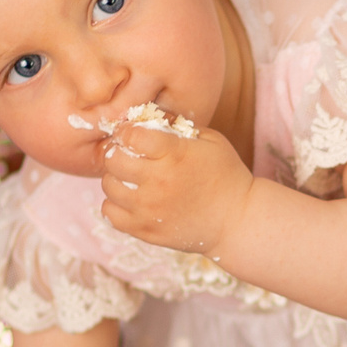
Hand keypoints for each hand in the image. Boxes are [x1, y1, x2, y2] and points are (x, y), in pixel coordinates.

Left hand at [99, 125, 253, 254]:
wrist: (237, 221)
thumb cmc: (226, 175)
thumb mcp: (210, 140)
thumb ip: (177, 126)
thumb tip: (146, 116)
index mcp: (175, 155)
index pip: (130, 135)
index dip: (126, 130)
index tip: (132, 133)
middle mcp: (158, 181)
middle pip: (113, 159)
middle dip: (118, 152)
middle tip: (129, 154)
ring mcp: (149, 209)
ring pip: (108, 185)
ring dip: (116, 178)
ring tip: (132, 178)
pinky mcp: (145, 230)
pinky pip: (109, 213)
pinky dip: (115, 204)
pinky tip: (131, 200)